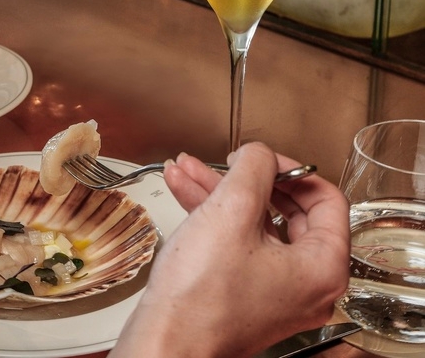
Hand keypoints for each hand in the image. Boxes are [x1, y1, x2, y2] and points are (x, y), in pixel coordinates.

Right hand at [110, 142, 350, 357]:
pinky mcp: (244, 295)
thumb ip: (252, 168)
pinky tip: (185, 193)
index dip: (290, 169)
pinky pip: (237, 245)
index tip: (261, 157)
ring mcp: (275, 292)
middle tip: (227, 162)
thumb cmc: (200, 298)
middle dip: (247, 179)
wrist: (166, 341)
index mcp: (322, 267)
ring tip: (190, 170)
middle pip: (287, 212)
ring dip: (221, 193)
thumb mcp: (231, 211)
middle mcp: (306, 284)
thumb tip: (259, 153)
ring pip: (254, 226)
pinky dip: (213, 217)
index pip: (326, 199)